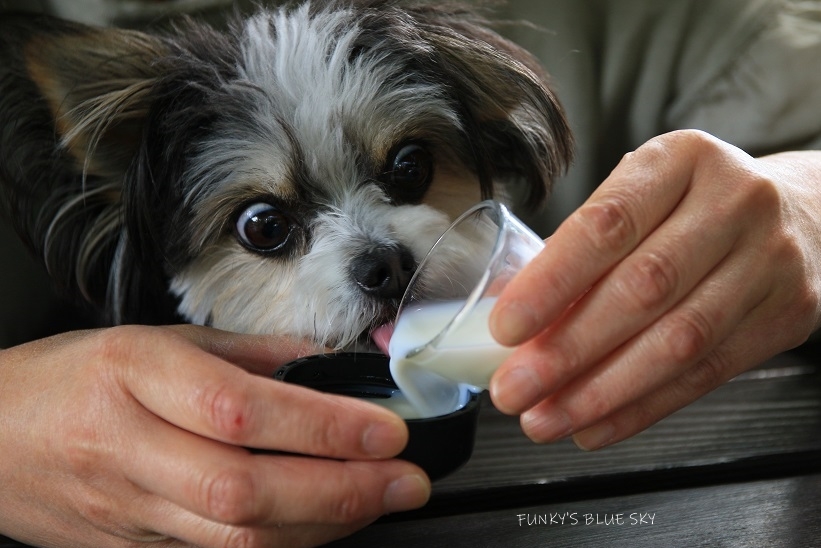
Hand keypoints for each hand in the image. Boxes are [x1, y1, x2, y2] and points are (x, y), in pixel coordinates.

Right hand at [0, 325, 428, 547]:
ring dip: (324, 524)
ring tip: (382, 499)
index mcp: (135, 375)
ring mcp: (128, 511)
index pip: (241, 408)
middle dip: (340, 489)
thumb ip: (247, 352)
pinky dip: (284, 545)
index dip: (322, 425)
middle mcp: (130, 447)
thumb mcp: (158, 339)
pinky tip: (326, 525)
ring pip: (236, 539)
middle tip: (405, 478)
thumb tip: (326, 363)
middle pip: (245, 489)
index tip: (385, 428)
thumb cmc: (74, 378)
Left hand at [489, 129, 820, 449]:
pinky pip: (705, 375)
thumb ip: (584, 247)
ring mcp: (769, 261)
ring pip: (677, 342)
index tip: (505, 329)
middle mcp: (734, 203)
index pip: (607, 224)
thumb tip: (514, 317)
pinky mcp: (785, 316)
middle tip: (513, 389)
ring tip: (544, 419)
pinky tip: (594, 426)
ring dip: (599, 392)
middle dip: (567, 350)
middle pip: (642, 288)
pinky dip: (641, 408)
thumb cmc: (692, 206)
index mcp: (681, 159)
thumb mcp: (642, 196)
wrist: (801, 213)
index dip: (551, 282)